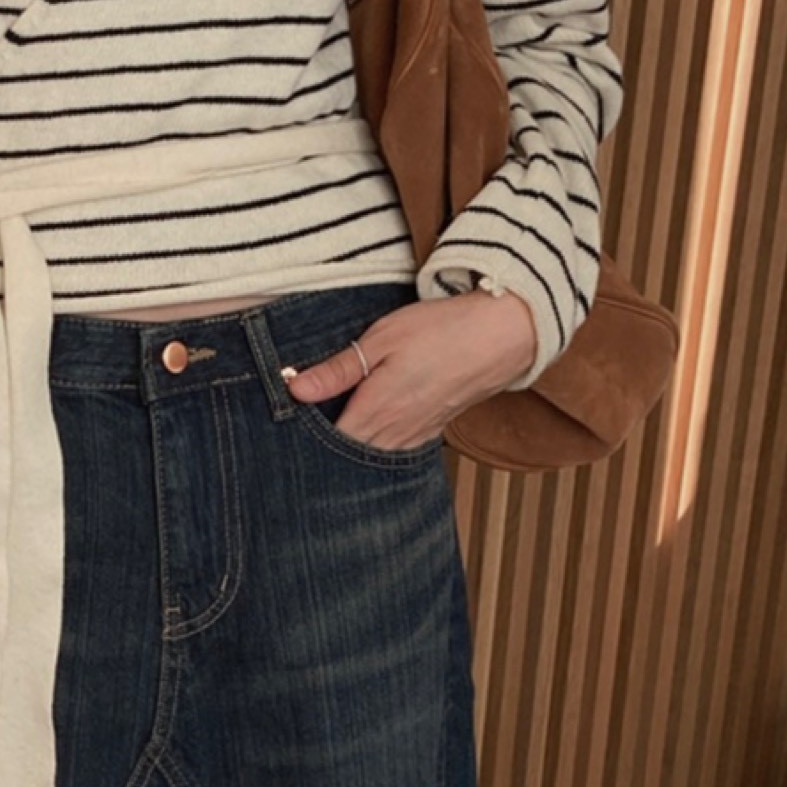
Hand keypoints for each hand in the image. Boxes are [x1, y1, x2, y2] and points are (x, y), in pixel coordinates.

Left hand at [282, 290, 537, 448]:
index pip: (326, 443)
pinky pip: (394, 450)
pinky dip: (376, 445)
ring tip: (326, 434)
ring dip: (349, 450)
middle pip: (346, 456)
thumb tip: (294, 389)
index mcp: (375, 411)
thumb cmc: (441, 330)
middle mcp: (394, 433)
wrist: (503, 336)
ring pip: (371, 456)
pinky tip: (368, 430)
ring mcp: (415, 436)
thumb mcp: (381, 340)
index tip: (284, 427)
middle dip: (322, 449)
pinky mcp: (431, 430)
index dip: (302, 439)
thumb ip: (337, 370)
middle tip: (298, 434)